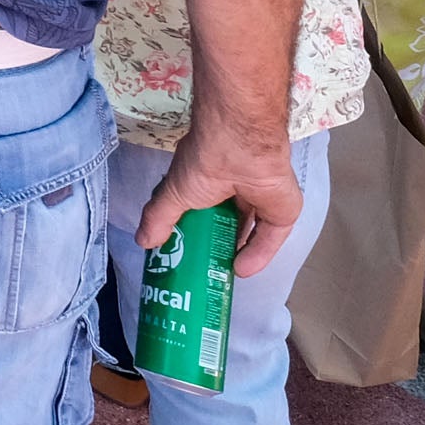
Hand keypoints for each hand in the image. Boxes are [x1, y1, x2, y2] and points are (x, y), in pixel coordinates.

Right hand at [137, 121, 303, 274]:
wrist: (242, 150)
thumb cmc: (203, 164)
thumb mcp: (173, 192)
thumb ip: (159, 217)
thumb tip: (143, 241)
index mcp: (209, 180)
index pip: (202, 208)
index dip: (194, 230)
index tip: (183, 253)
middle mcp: (235, 189)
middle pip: (227, 223)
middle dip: (215, 245)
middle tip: (202, 269)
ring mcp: (260, 200)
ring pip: (249, 232)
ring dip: (235, 252)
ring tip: (220, 275)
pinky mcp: (281, 212)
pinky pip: (269, 237)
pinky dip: (256, 255)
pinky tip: (240, 269)